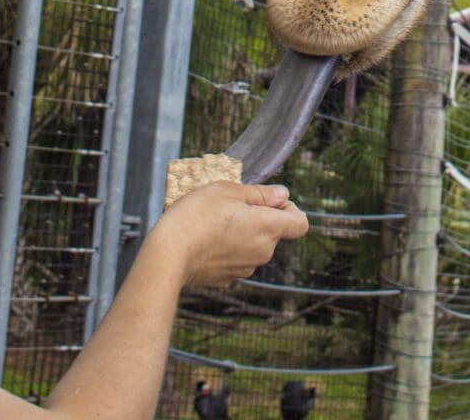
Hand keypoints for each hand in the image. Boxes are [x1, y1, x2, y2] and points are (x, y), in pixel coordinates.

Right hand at [152, 182, 308, 286]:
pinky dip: (226, 249)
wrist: (169, 254)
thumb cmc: (197, 216)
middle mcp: (263, 252)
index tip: (270, 201)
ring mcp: (246, 268)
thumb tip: (281, 194)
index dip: (290, 209)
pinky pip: (235, 259)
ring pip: (253, 246)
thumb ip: (260, 193)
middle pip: (273, 233)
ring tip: (213, 223)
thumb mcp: (228, 191)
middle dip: (257, 218)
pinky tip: (205, 241)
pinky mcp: (227, 279)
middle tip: (230, 206)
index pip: (300, 223)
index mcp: (268, 228)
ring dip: (241, 234)